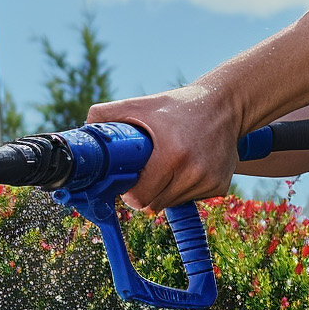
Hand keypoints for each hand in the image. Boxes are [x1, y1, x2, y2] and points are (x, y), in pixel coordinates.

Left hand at [86, 87, 241, 211]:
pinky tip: (186, 168)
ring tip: (167, 166)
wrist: (225, 105)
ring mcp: (210, 181)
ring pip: (171, 204)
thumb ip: (107, 115)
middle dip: (145, 192)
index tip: (130, 180)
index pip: (140, 197)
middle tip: (147, 172)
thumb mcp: (142, 106)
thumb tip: (83, 129)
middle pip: (154, 205)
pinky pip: (190, 200)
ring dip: (163, 192)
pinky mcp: (221, 186)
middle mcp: (194, 172)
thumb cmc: (178, 106)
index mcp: (172, 155)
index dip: (130, 192)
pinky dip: (183, 189)